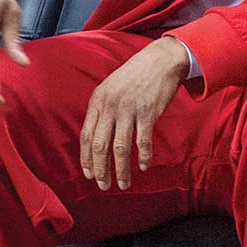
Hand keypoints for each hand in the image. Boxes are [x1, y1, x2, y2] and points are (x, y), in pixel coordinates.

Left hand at [79, 38, 186, 190]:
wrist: (161, 60)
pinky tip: (143, 166)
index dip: (86, 159)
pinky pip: (142, 141)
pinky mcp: (147, 112)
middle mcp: (109, 106)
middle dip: (101, 170)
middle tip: (104, 186)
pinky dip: (143, 156)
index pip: (86, 136)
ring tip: (123, 184)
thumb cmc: (135, 77)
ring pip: (120, 148)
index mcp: (97, 101)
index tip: (89, 175)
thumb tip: (97, 138)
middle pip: (99, 145)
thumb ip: (102, 110)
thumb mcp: (111, 88)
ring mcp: (128, 109)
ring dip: (121, 170)